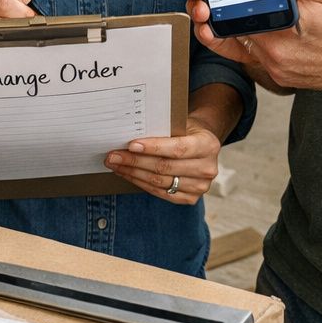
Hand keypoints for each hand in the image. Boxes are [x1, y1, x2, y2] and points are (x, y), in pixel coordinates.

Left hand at [103, 123, 222, 204]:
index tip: (131, 145)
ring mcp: (200, 187)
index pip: (178, 148)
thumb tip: (131, 135)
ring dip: (133, 174)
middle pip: (165, 167)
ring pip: (160, 182)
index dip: (153, 147)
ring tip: (116, 165)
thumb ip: (163, 130)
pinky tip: (128, 175)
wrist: (202, 145)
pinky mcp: (190, 198)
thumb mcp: (181, 124)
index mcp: (208, 145)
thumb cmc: (187, 131)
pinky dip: (141, 183)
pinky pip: (161, 193)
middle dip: (135, 161)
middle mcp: (207, 168)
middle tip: (113, 156)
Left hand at [189, 0, 321, 92]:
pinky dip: (239, 38)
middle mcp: (274, 54)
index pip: (234, 16)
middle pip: (226, 31)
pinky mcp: (276, 75)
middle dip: (207, 9)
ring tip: (207, 3)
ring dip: (220, 24)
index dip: (211, 1)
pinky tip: (232, 20)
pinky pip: (248, 56)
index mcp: (284, 30)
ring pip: (234, 45)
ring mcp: (273, 68)